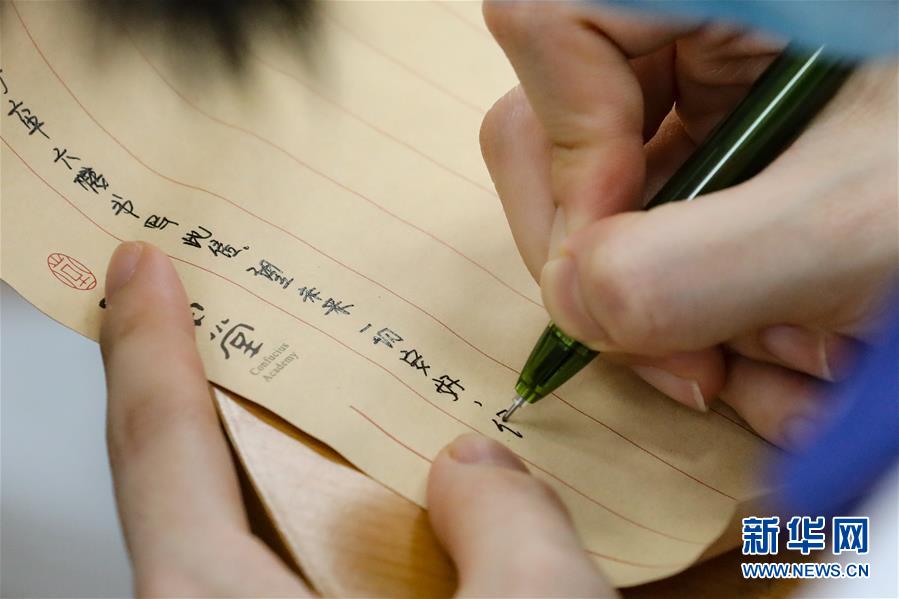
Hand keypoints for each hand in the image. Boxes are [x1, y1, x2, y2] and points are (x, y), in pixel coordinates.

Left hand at [99, 242, 612, 596]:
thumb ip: (506, 523)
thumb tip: (476, 465)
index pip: (159, 454)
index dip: (145, 349)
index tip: (138, 270)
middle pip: (187, 492)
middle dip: (208, 397)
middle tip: (228, 322)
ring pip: (252, 537)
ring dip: (282, 468)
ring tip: (320, 408)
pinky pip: (299, 574)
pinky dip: (331, 528)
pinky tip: (395, 510)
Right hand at [479, 1, 897, 447]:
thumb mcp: (861, 221)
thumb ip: (693, 270)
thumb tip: (574, 303)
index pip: (554, 23)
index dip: (566, 157)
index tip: (610, 264)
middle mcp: (710, 18)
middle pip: (563, 127)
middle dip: (610, 264)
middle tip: (672, 355)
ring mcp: (720, 81)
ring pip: (618, 194)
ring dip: (675, 308)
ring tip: (775, 375)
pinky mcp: (740, 136)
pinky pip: (673, 221)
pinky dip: (714, 304)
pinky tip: (788, 351)